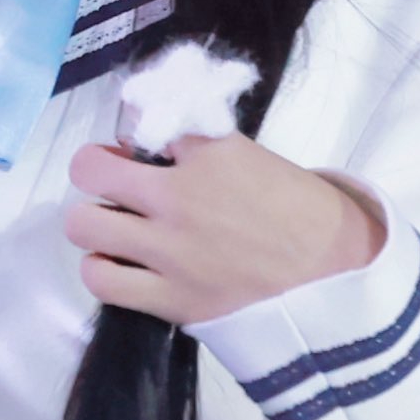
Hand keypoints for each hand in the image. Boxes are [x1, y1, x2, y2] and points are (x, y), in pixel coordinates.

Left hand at [64, 135, 384, 325]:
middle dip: (97, 171)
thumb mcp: (252, 157)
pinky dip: (103, 269)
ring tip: (116, 228)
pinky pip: (101, 280)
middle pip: (90, 169)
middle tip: (114, 184)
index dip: (136, 133)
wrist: (335, 276)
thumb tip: (146, 145)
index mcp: (209, 152)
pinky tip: (120, 265)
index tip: (144, 146)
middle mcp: (180, 196)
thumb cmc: (299, 213)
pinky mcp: (170, 298)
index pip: (141, 121)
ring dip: (95, 221)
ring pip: (83, 225)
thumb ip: (198, 148)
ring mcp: (170, 250)